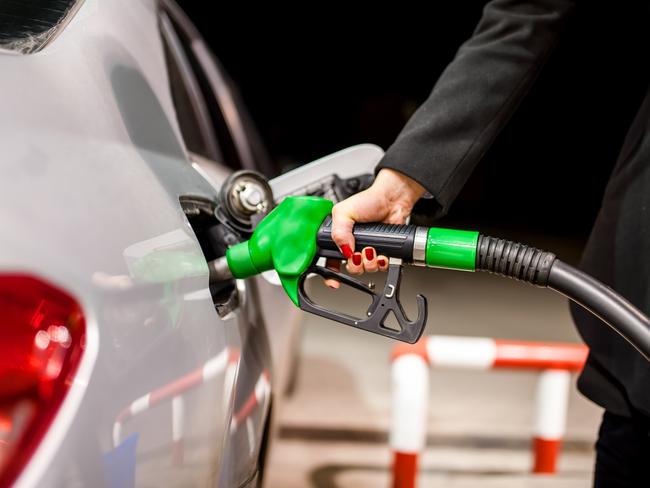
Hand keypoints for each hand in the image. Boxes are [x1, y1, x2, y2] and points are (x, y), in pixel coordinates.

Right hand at [325, 168, 424, 286]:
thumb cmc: (369, 201)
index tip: (333, 281)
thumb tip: (344, 251)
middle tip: (357, 254)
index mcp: (339, 237)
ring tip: (371, 250)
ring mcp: (368, 250)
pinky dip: (382, 263)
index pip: (330, 260)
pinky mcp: (382, 252)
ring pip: (365, 269)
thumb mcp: (344, 212)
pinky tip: (381, 254)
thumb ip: (338, 232)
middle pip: (349, 268)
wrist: (392, 200)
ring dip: (369, 263)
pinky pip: (381, 267)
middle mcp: (352, 245)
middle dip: (354, 265)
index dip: (330, 273)